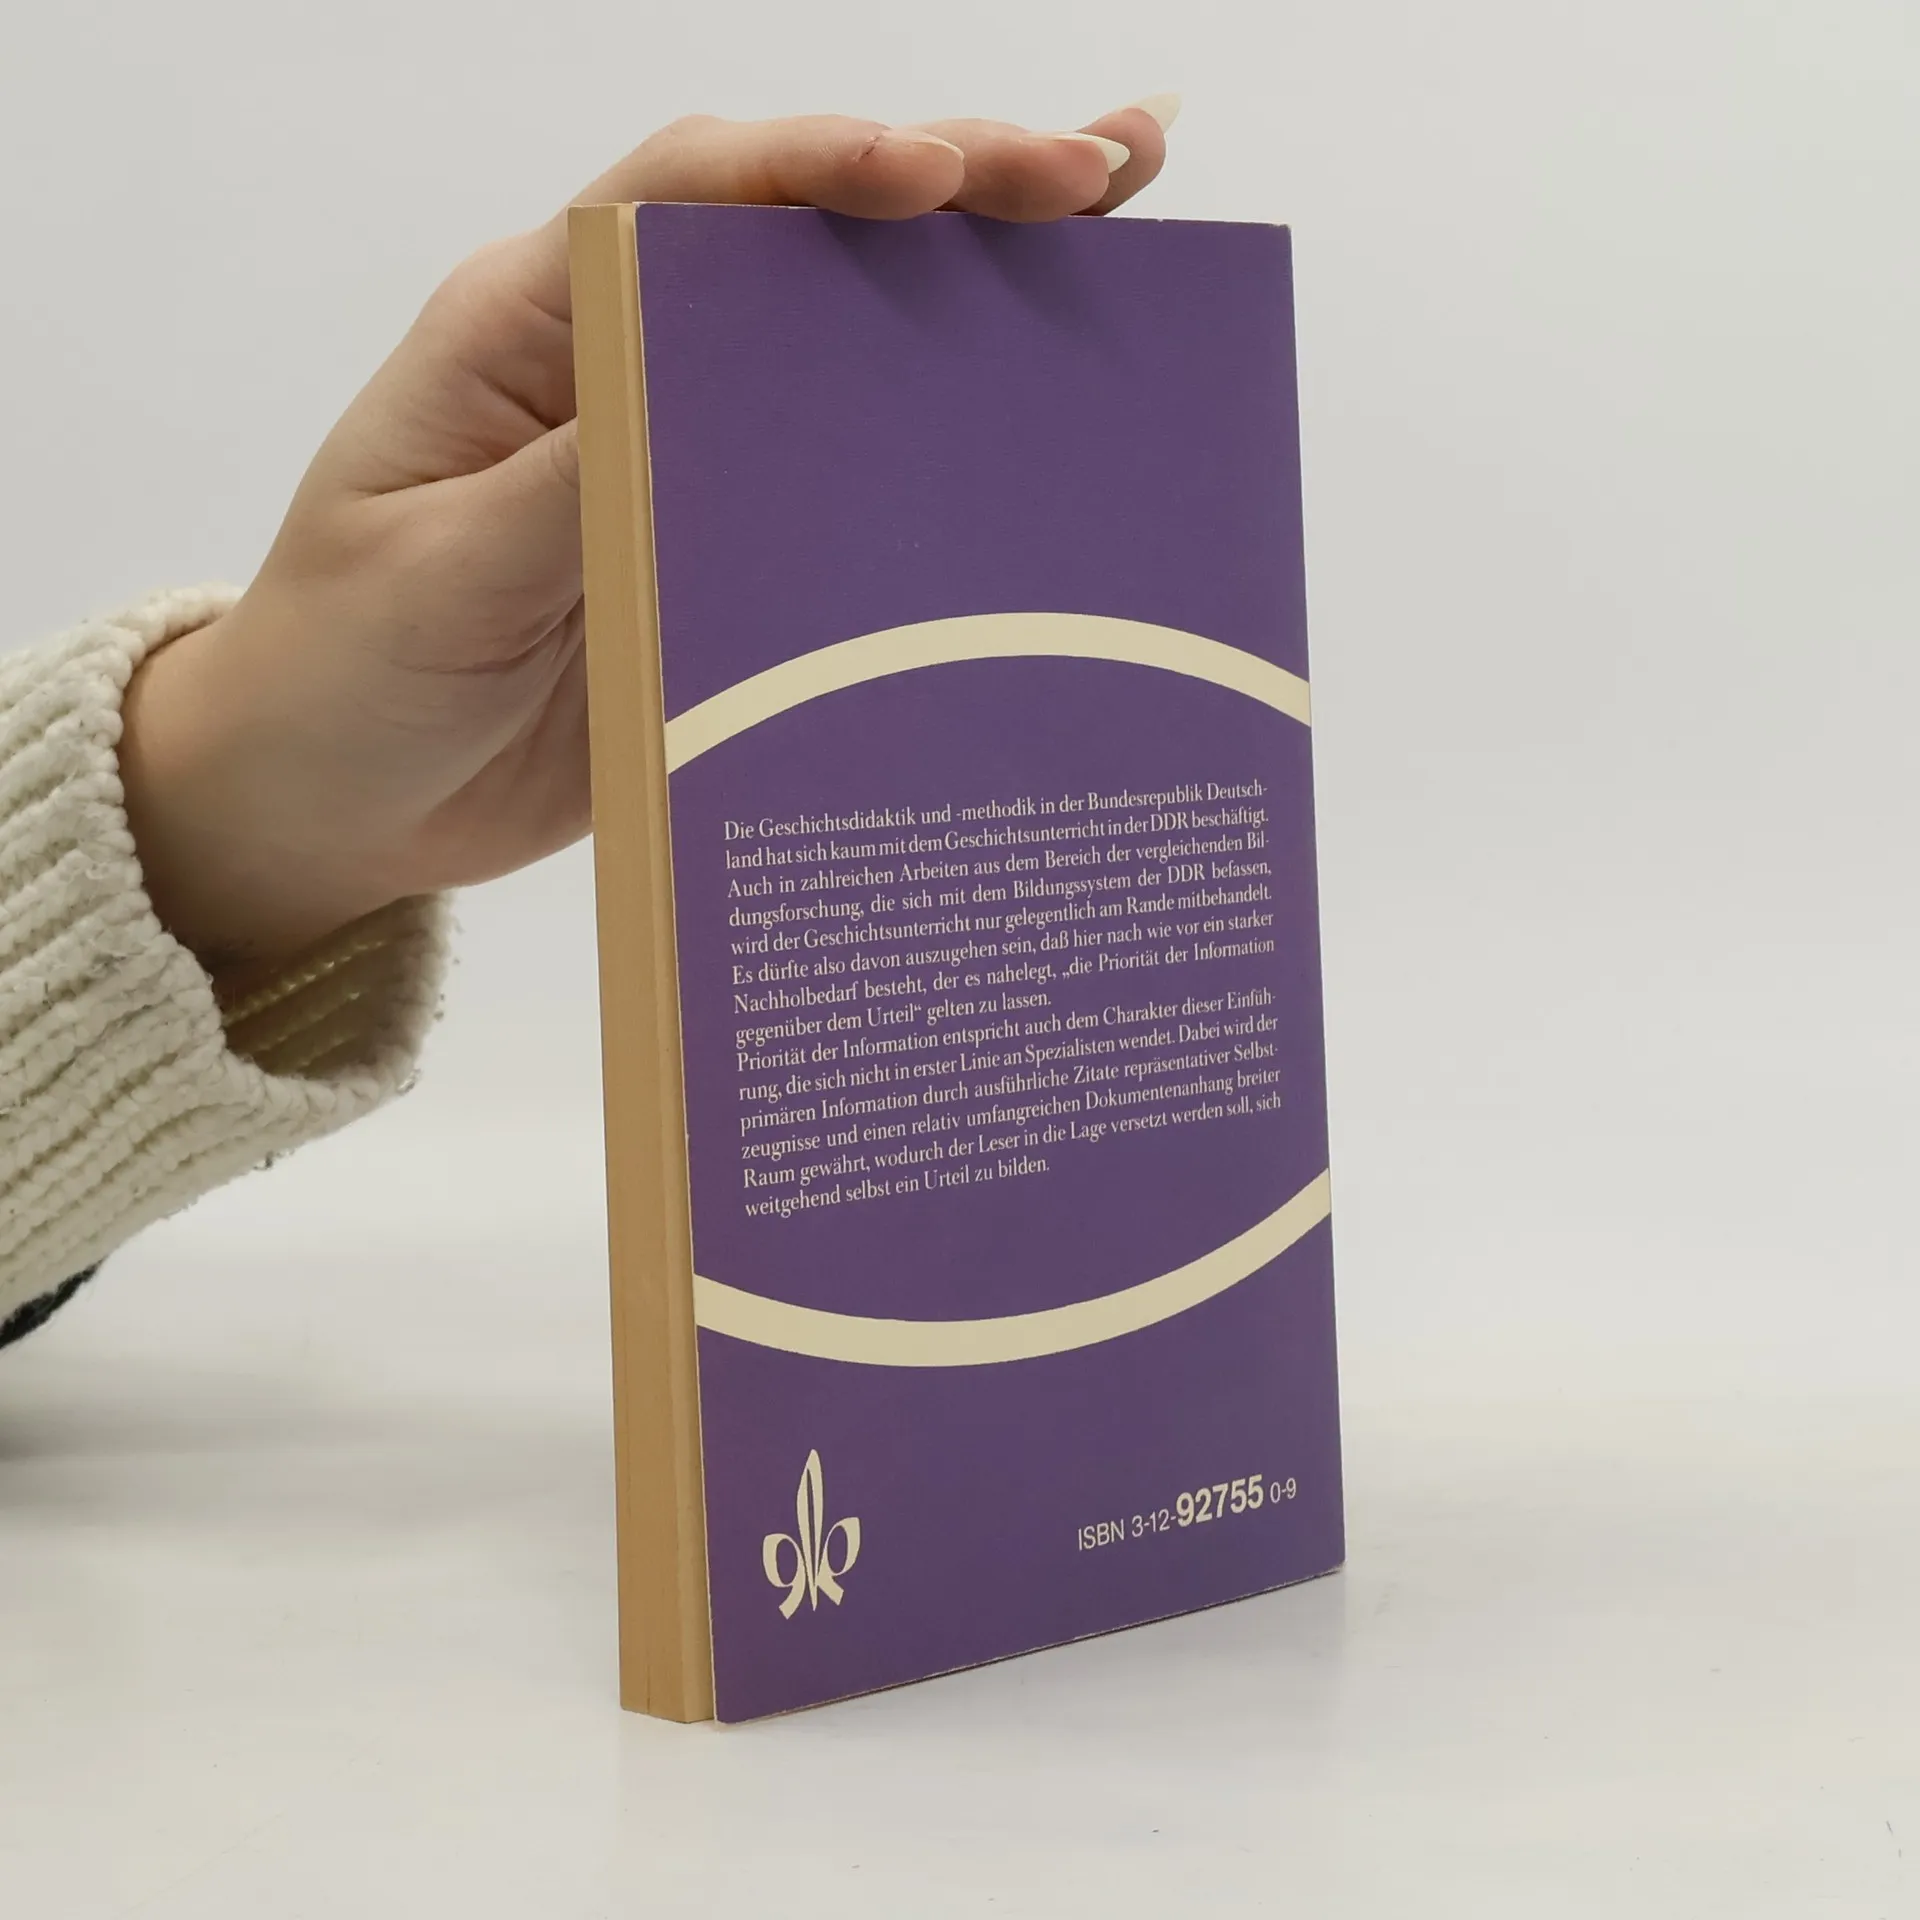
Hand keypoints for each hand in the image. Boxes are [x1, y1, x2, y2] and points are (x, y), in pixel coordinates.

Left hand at [119, 100, 1176, 975]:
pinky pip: (856, 473)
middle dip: (957, 181)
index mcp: (532, 328)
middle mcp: (626, 361)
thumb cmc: (349, 672)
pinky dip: (954, 430)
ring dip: (982, 278)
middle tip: (1110, 163)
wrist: (343, 800)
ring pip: (849, 337)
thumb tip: (700, 399)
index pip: (687, 198)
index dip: (823, 166)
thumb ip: (566, 487)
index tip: (943, 172)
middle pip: (801, 233)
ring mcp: (691, 451)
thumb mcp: (437, 577)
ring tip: (1131, 221)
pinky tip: (1054, 406)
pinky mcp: (733, 545)